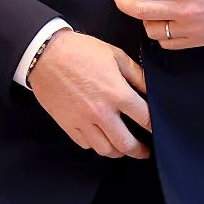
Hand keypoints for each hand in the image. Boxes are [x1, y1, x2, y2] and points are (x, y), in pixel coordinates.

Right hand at [28, 29, 151, 158]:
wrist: (46, 55)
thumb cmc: (80, 51)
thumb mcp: (115, 55)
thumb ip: (136, 74)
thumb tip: (151, 89)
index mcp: (116, 93)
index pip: (144, 118)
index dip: (154, 126)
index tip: (157, 129)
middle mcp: (101, 112)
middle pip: (126, 144)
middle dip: (140, 151)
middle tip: (145, 151)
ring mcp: (83, 122)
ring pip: (106, 150)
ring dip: (118, 151)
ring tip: (123, 147)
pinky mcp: (68, 125)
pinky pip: (86, 145)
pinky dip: (96, 145)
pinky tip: (101, 138)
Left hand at [114, 0, 203, 49]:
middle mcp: (186, 10)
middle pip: (141, 11)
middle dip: (124, 2)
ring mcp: (190, 29)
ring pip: (151, 29)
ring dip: (144, 19)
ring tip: (149, 8)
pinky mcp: (195, 42)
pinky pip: (166, 43)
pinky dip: (160, 34)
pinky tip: (164, 22)